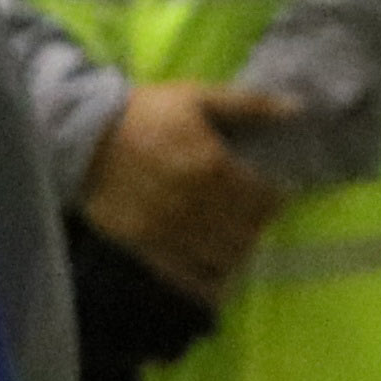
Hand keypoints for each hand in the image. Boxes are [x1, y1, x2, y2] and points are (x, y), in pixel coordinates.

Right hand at [78, 80, 296, 297]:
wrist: (83, 138)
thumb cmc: (146, 114)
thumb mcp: (197, 98)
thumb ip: (249, 105)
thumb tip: (297, 109)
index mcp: (213, 167)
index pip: (264, 200)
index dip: (277, 199)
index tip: (278, 194)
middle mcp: (197, 206)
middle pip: (248, 233)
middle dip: (260, 226)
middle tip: (257, 217)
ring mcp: (172, 232)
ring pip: (225, 259)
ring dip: (240, 253)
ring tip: (238, 241)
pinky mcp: (148, 250)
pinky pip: (189, 278)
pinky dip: (210, 282)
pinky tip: (218, 275)